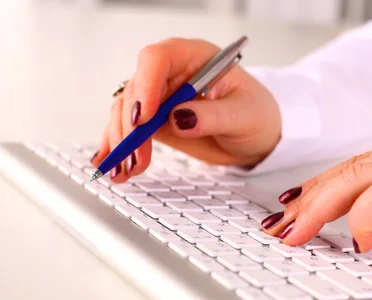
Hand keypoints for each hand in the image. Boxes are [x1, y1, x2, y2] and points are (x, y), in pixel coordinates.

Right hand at [91, 38, 280, 182]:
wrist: (257, 135)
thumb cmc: (257, 114)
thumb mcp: (244, 115)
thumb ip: (213, 115)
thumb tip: (179, 118)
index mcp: (194, 58)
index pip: (158, 59)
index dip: (146, 85)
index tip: (144, 117)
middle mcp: (171, 74)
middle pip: (136, 89)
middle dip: (131, 125)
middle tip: (136, 155)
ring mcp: (159, 98)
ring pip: (126, 111)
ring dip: (122, 140)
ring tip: (126, 169)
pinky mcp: (154, 122)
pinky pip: (129, 130)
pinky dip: (119, 148)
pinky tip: (114, 165)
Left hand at [262, 138, 371, 296]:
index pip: (359, 164)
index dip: (322, 186)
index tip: (297, 206)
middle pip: (349, 168)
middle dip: (308, 198)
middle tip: (282, 225)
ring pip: (356, 177)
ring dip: (319, 208)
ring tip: (296, 236)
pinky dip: (361, 218)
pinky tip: (357, 243)